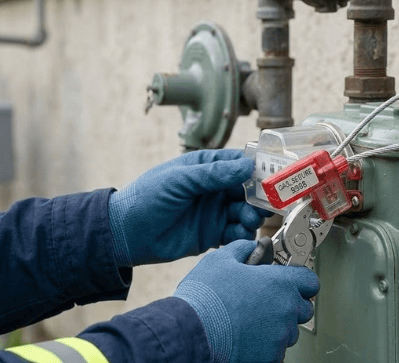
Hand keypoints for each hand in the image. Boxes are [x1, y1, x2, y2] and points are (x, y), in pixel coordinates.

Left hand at [108, 149, 269, 266]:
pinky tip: (240, 235)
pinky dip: (242, 234)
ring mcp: (213, 212)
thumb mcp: (179, 180)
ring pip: (245, 212)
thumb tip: (247, 166)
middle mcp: (214, 189)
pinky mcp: (211, 235)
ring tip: (247, 221)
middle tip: (263, 205)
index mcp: (206, 167)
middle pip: (248, 190)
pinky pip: (235, 233)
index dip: (258, 169)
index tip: (273, 176)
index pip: (239, 164)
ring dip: (252, 216)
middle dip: (259, 197)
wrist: (125, 234)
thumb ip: (213, 174)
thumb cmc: (146, 197)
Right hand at [174, 240, 318, 362]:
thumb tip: (255, 246)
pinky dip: (266, 345)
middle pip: (303, 308)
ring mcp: (279, 337)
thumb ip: (245, 248)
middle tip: (265, 301)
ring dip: (277, 326)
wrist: (190, 331)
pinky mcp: (270, 357)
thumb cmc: (205, 296)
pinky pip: (276, 350)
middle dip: (289, 304)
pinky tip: (246, 336)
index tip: (289, 281)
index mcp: (280, 284)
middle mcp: (286, 311)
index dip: (299, 280)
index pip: (310, 281)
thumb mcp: (221, 259)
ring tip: (251, 320)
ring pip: (289, 331)